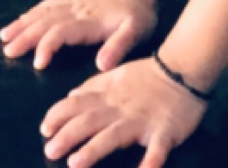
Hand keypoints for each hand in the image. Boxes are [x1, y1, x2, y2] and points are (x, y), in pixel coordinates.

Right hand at [0, 0, 159, 70]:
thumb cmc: (138, 15)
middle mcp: (76, 11)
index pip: (61, 33)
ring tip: (4, 34)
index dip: (47, 46)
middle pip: (45, 22)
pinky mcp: (74, 0)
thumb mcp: (135, 32)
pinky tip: (23, 17)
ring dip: (23, 23)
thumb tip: (101, 65)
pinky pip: (48, 4)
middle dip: (25, 36)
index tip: (37, 63)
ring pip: (43, 12)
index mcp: (88, 22)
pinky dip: (33, 11)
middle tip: (7, 50)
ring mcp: (74, 3)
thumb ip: (118, 48)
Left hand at [40, 56, 207, 167]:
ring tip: (76, 163)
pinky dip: (150, 162)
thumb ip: (93, 87)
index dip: (59, 115)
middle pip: (91, 121)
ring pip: (115, 135)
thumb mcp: (117, 74)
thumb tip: (69, 97)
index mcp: (109, 95)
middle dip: (69, 136)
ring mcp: (142, 121)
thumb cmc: (148, 76)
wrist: (183, 68)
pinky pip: (157, 149)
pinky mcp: (164, 132)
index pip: (78, 104)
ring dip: (94, 149)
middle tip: (50, 151)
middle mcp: (121, 109)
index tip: (44, 128)